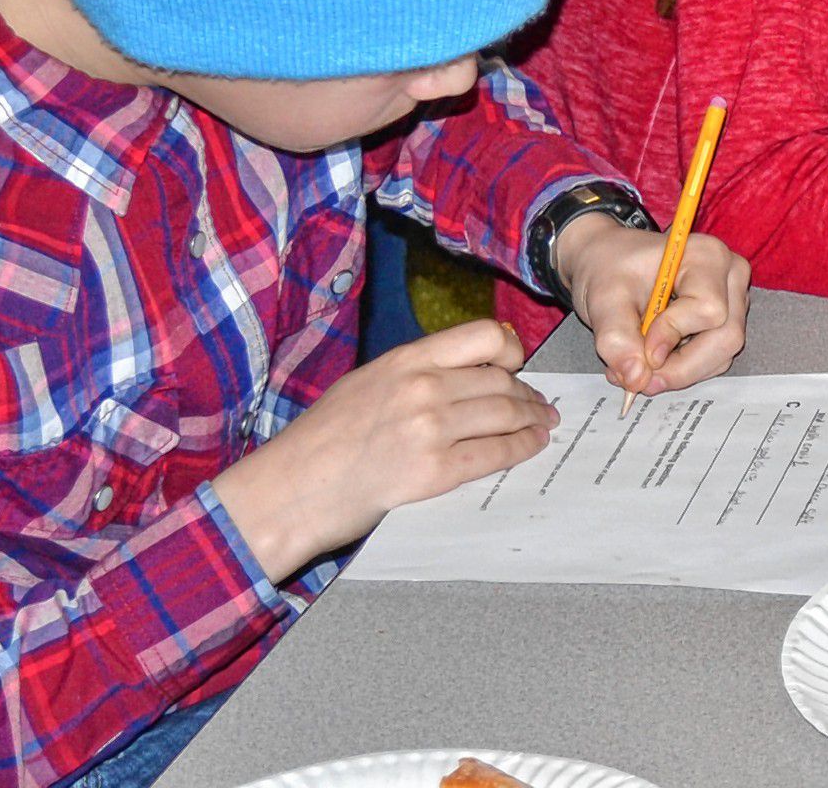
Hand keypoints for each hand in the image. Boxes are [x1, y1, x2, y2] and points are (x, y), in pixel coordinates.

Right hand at [213, 319, 554, 578]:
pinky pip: (495, 454)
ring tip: (541, 425)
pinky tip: (531, 447)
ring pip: (506, 415)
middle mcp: (422, 388)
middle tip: (539, 404)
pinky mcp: (434, 473)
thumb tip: (466, 373)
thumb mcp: (365, 383)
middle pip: (502, 381)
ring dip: (531, 421)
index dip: (510, 350)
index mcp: (405, 360)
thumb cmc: (319, 441)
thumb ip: (415, 373)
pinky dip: (521, 449)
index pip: (484, 336)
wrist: (286, 492)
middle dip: (527, 395)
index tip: (516, 364)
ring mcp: (429, 430)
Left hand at [555, 213, 750, 401]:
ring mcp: (733, 301)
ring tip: (637, 367)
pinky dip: (682, 370)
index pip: (709, 309)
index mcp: (708, 257)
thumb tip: (637, 379)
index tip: (638, 349)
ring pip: (721, 355)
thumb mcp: (603, 300)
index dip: (673, 335)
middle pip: (725, 338)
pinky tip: (651, 361)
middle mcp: (730, 277)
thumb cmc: (609, 268)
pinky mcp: (725, 322)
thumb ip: (617, 339)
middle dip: (680, 367)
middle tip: (638, 378)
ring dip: (678, 372)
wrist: (608, 263)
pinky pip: (714, 359)